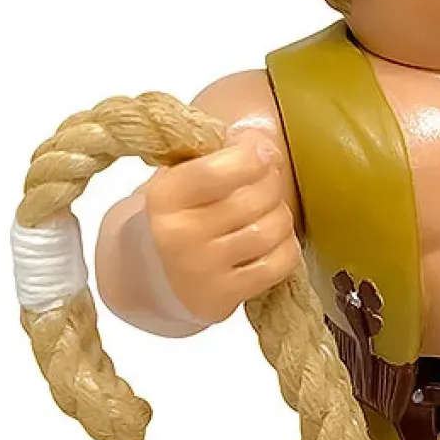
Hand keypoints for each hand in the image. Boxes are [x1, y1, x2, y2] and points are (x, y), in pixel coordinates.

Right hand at [144, 128, 300, 323]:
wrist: (153, 274)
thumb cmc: (180, 213)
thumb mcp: (180, 176)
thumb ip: (213, 153)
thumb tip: (261, 143)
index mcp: (166, 196)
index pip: (221, 169)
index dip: (254, 154)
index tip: (260, 149)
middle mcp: (180, 235)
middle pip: (256, 198)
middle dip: (272, 183)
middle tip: (267, 180)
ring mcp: (201, 269)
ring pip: (273, 229)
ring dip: (281, 215)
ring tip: (268, 211)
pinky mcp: (222, 297)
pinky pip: (280, 263)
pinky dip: (287, 247)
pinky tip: (273, 241)